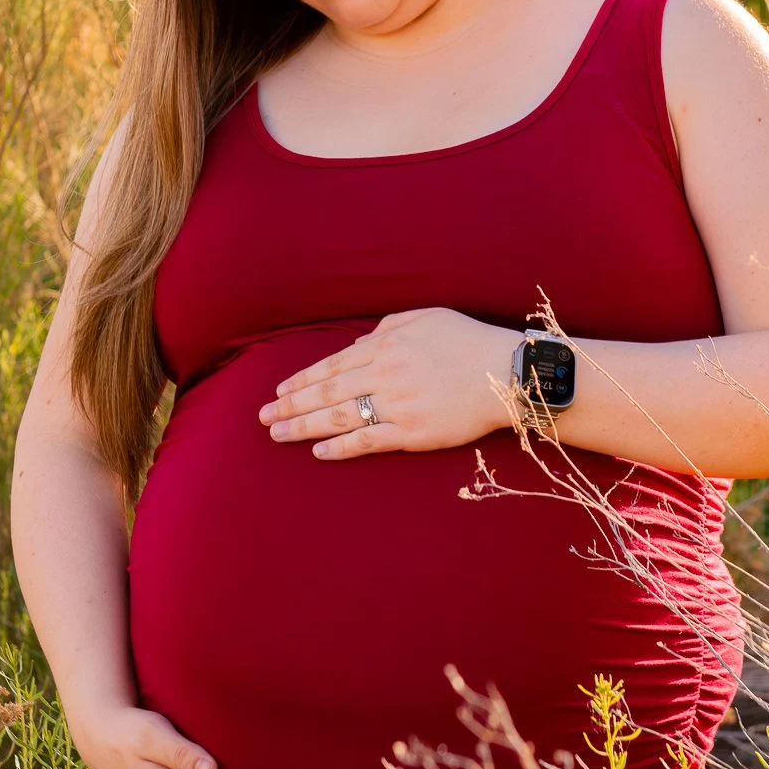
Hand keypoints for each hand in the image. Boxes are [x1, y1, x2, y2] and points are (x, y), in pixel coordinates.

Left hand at [259, 306, 524, 458]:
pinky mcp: (413, 433)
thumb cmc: (467, 341)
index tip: (279, 392)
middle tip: (263, 417)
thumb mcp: (425, 317)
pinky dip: (340, 447)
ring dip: (303, 427)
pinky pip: (368, 441)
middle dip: (290, 406)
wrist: (505, 374)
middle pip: (326, 393)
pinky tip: (319, 451)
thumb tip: (358, 342)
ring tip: (277, 435)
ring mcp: (397, 405)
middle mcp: (385, 374)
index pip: (331, 365)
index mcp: (385, 345)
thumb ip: (387, 327)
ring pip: (339, 417)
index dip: (302, 380)